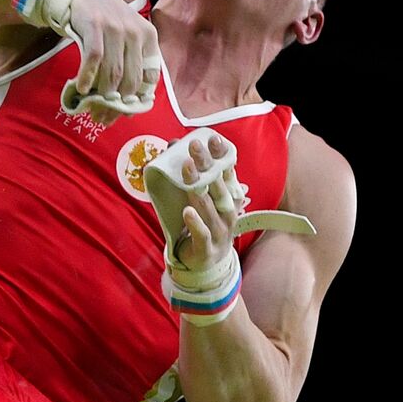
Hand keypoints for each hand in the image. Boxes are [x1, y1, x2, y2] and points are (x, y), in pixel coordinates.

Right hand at [66, 0, 161, 126]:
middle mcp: (135, 32)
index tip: (126, 112)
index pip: (149, 76)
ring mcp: (115, 29)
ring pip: (113, 72)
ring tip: (93, 108)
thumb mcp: (128, 35)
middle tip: (105, 117)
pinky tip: (82, 89)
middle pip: (130, 78)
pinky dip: (87, 77)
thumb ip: (133, 60)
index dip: (138, 98)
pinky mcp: (95, 26)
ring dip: (102, 95)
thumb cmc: (106, 19)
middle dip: (118, 103)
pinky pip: (94, 59)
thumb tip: (131, 98)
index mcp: (148, 36)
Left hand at [174, 134, 243, 271]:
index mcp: (228, 198)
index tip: (213, 138)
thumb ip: (191, 176)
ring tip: (186, 168)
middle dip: (206, 164)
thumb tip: (173, 145)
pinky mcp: (207, 247)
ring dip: (197, 187)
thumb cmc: (203, 224)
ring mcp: (219, 230)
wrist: (206, 263)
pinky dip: (195, 222)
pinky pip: (202, 233)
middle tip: (194, 145)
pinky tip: (187, 211)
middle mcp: (227, 212)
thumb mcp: (200, 200)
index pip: (227, 173)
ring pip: (208, 206)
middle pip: (217, 185)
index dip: (221, 156)